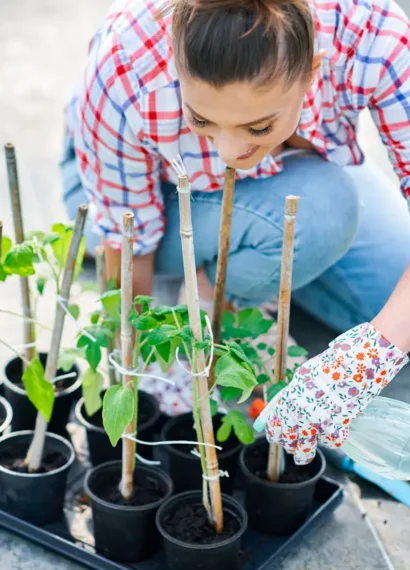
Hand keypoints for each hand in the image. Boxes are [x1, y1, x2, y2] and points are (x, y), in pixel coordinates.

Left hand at [265, 323, 407, 464]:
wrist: (351, 366)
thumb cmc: (328, 367)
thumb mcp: (301, 378)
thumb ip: (290, 395)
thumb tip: (282, 410)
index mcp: (288, 399)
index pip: (275, 425)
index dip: (275, 434)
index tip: (277, 437)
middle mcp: (298, 413)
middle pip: (288, 440)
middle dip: (290, 446)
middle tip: (293, 447)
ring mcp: (315, 422)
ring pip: (305, 448)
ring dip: (304, 454)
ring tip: (304, 456)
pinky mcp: (334, 428)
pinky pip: (330, 442)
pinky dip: (331, 439)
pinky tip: (332, 431)